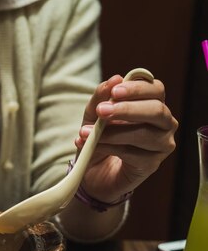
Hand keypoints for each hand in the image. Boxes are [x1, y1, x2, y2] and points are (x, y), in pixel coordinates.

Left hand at [76, 74, 177, 202]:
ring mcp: (162, 144)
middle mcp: (164, 123)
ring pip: (144, 133)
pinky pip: (133, 153)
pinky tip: (94, 147)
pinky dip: (109, 148)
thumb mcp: (93, 115)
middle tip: (102, 111)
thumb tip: (114, 79)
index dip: (137, 88)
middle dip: (128, 109)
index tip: (115, 90)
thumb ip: (101, 97)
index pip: (156, 89)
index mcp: (152, 104)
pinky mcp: (152, 164)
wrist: (93, 172)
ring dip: (112, 132)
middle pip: (157, 110)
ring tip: (87, 133)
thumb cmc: (99, 138)